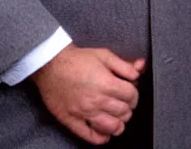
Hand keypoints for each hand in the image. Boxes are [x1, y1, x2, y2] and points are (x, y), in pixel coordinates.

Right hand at [30, 44, 145, 144]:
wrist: (51, 64)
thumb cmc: (77, 59)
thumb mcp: (103, 55)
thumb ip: (123, 64)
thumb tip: (139, 70)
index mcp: (106, 83)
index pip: (131, 96)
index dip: (134, 93)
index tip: (129, 91)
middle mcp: (97, 100)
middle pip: (124, 112)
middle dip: (127, 107)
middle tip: (122, 101)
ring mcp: (85, 113)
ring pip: (112, 127)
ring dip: (118, 123)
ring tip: (115, 115)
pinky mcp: (72, 121)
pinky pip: (91, 137)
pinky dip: (102, 137)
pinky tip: (104, 129)